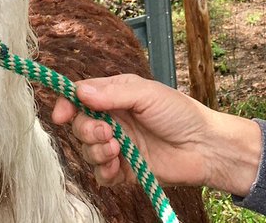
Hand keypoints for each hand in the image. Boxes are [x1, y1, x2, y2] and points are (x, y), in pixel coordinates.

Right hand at [51, 73, 260, 195]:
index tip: (61, 114)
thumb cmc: (180, 113)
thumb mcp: (147, 94)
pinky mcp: (124, 170)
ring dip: (96, 151)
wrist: (204, 147)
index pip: (80, 97)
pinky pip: (100, 174)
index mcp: (116, 96)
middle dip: (86, 130)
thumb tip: (79, 92)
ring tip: (118, 149)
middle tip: (108, 132)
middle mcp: (113, 120)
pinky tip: (118, 165)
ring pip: (87, 151)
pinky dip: (104, 171)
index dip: (66, 104)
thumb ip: (113, 93)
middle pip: (79, 125)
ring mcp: (118, 146)